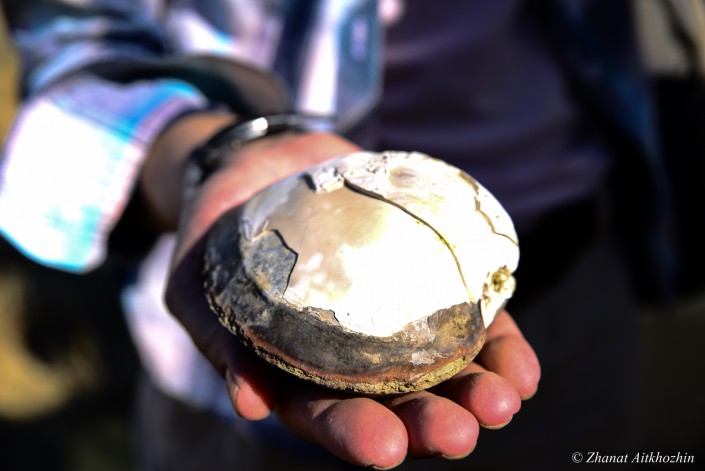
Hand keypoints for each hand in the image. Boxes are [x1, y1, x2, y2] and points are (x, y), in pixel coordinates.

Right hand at [157, 125, 539, 467]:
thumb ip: (219, 341)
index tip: (384, 448)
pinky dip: (498, 341)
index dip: (355, 434)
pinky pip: (471, 314)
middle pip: (396, 401)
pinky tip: (520, 366)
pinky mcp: (428, 274)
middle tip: (458, 434)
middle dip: (429, 422)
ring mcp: (396, 316)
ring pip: (444, 366)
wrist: (260, 164)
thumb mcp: (196, 287)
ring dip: (477, 390)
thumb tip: (249, 404)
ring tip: (503, 402)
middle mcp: (354, 355)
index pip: (327, 415)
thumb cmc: (218, 235)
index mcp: (300, 371)